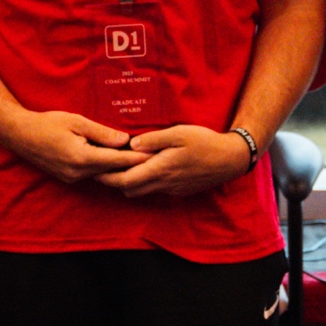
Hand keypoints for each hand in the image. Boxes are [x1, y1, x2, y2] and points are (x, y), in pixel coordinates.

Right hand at [1, 110, 148, 185]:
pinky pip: (93, 174)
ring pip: (103, 174)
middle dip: (132, 165)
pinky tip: (117, 161)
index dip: (137, 159)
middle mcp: (78, 173)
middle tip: (154, 159)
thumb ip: (102, 133)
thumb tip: (125, 139)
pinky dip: (106, 168)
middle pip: (112, 171)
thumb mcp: (77, 122)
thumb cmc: (48, 124)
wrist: (20, 135)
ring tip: (140, 160)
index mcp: (82, 158)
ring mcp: (73, 178)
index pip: (117, 160)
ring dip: (119, 168)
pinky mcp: (69, 178)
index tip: (154, 157)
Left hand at [95, 123, 255, 199]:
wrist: (230, 160)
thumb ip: (153, 140)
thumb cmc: (205, 142)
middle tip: (100, 169)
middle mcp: (163, 184)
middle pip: (129, 190)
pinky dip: (143, 183)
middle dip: (112, 182)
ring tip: (119, 168)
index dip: (106, 177)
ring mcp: (171, 189)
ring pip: (141, 192)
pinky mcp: (178, 190)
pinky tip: (143, 170)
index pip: (124, 180)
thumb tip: (131, 144)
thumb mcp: (179, 133)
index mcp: (160, 169)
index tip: (95, 169)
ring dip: (128, 183)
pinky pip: (154, 190)